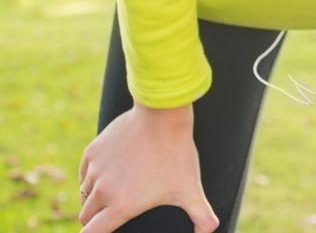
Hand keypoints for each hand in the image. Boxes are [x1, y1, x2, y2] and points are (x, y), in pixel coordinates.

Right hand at [77, 103, 219, 232]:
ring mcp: (96, 168)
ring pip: (85, 193)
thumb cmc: (176, 153)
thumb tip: (211, 231)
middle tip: (109, 219)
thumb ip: (202, 217)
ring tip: (109, 197)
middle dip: (95, 221)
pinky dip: (90, 177)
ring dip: (93, 198)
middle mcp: (102, 190)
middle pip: (86, 216)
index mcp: (120, 206)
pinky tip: (103, 176)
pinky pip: (85, 172)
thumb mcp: (190, 188)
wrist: (162, 114)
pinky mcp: (93, 150)